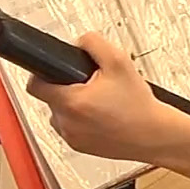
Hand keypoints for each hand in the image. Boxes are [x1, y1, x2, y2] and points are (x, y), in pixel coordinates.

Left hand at [27, 27, 183, 165]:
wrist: (155, 135)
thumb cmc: (138, 106)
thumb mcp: (119, 62)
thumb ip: (93, 43)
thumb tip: (78, 42)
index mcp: (70, 102)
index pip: (34, 85)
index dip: (42, 72)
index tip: (56, 69)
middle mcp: (66, 123)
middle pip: (49, 97)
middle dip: (65, 86)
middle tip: (89, 83)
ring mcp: (71, 137)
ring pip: (58, 113)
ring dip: (71, 104)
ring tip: (97, 99)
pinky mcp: (79, 147)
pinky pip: (69, 127)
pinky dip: (79, 119)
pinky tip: (99, 114)